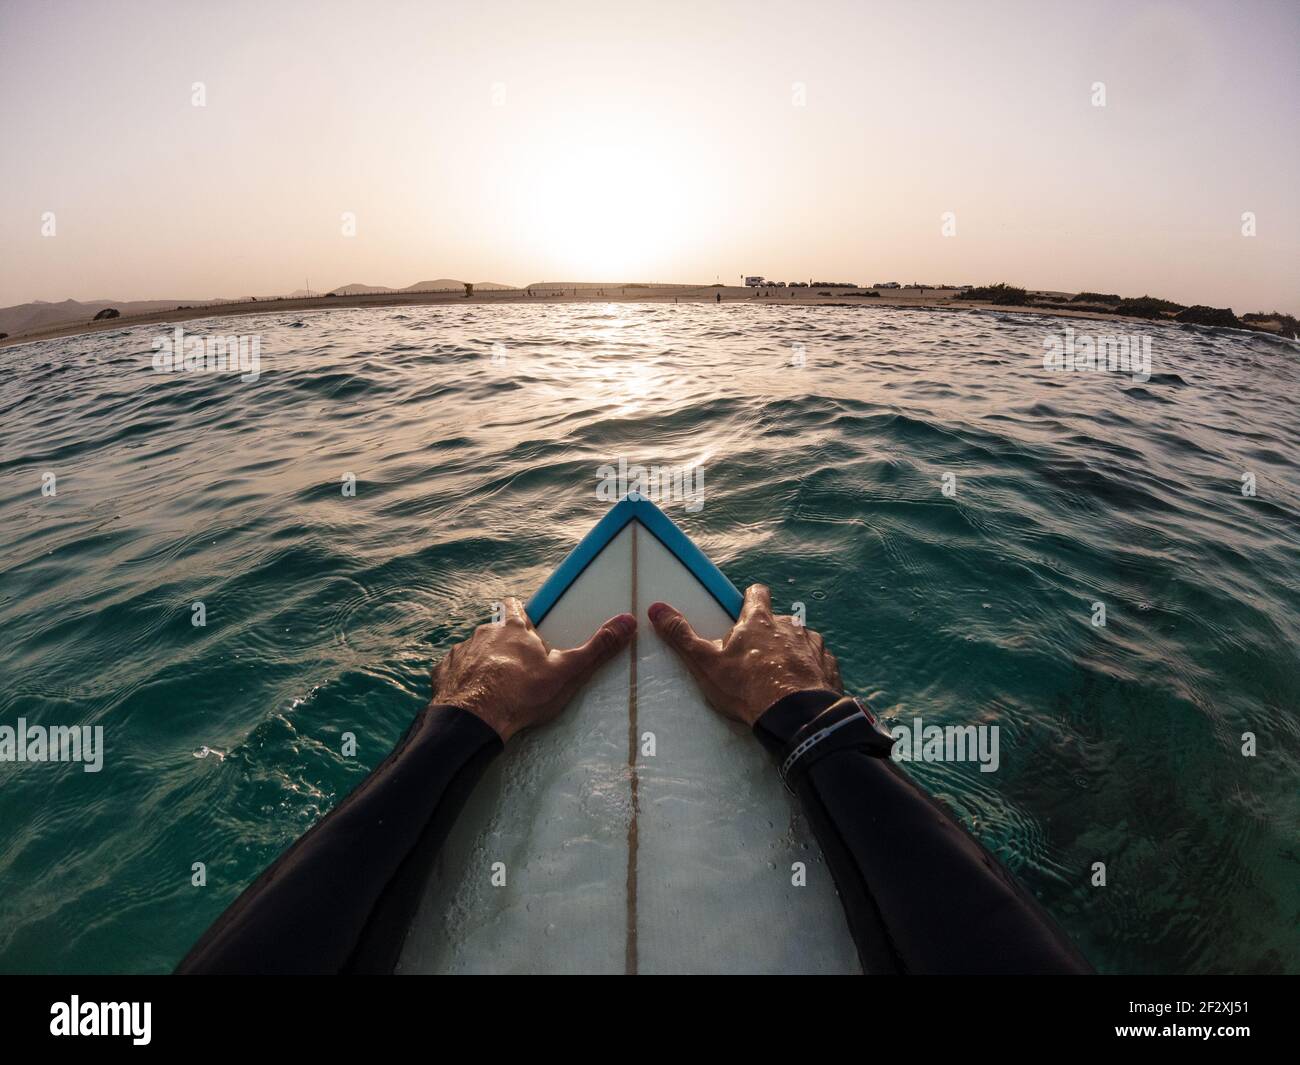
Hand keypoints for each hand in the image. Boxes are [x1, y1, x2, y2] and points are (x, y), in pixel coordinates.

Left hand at [431, 598, 635, 740]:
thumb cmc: (521, 693)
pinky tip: (472, 695)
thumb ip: (597, 647)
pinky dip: (463, 679)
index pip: (514, 607)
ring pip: (473, 650)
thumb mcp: (567, 671)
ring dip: (483, 662)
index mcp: (512, 628)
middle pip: (494, 630)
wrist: (475, 720)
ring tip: (496, 685)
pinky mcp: (444, 674)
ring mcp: (461, 653)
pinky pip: (454, 670)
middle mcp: (483, 633)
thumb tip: (627, 622)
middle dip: (505, 644)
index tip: (529, 630)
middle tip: (519, 667)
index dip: (522, 616)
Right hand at [648, 584, 841, 725]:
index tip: (744, 610)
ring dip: (791, 651)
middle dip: (770, 633)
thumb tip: (656, 608)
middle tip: (757, 658)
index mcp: (760, 621)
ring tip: (780, 676)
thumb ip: (682, 635)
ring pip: (800, 639)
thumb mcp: (706, 663)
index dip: (751, 599)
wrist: (794, 716)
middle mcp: (790, 625)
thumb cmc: (747, 687)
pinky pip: (818, 661)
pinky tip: (801, 687)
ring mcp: (813, 645)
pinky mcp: (828, 665)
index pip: (757, 593)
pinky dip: (810, 669)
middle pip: (779, 620)